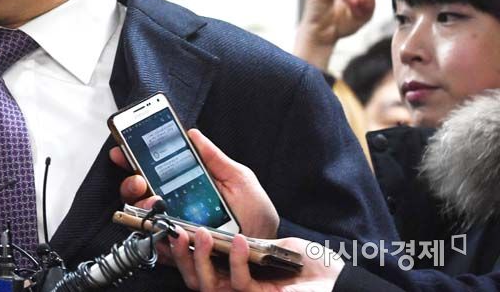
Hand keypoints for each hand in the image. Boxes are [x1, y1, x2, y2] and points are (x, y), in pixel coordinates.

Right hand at [109, 129, 278, 238]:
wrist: (266, 250)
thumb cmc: (255, 215)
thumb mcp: (239, 180)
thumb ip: (215, 158)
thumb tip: (193, 134)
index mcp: (186, 185)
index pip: (153, 170)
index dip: (134, 158)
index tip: (124, 148)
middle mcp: (175, 206)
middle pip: (140, 193)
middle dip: (131, 182)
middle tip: (138, 178)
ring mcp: (175, 228)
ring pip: (142, 217)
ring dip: (142, 207)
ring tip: (154, 201)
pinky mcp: (179, 251)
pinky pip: (157, 245)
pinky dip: (155, 236)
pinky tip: (165, 228)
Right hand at [170, 227, 342, 291]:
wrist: (337, 280)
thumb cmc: (307, 263)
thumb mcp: (267, 241)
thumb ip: (242, 238)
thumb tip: (217, 220)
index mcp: (233, 273)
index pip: (198, 267)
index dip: (178, 254)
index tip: (169, 231)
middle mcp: (235, 286)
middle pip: (195, 280)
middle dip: (180, 258)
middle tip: (176, 233)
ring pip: (209, 286)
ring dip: (200, 259)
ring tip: (200, 232)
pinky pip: (240, 282)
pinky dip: (237, 260)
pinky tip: (238, 240)